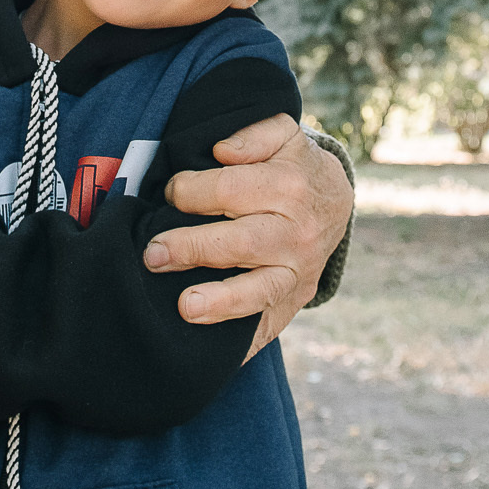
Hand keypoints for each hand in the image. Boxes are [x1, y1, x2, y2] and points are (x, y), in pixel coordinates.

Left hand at [145, 114, 352, 357]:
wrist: (336, 202)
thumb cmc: (293, 165)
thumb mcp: (283, 135)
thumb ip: (253, 134)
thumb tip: (222, 151)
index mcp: (290, 186)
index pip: (228, 190)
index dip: (190, 191)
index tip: (171, 192)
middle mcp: (296, 233)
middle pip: (238, 243)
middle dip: (191, 248)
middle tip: (153, 255)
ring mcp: (297, 272)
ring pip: (258, 290)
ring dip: (219, 301)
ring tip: (185, 307)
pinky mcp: (294, 300)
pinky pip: (268, 325)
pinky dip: (242, 342)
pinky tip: (215, 353)